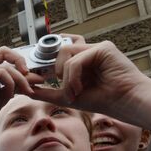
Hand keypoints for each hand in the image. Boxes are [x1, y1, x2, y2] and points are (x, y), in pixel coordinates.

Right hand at [0, 46, 41, 138]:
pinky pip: (0, 71)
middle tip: (30, 75)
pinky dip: (10, 82)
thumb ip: (15, 86)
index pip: (5, 58)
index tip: (31, 76)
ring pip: (6, 65)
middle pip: (4, 51)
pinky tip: (9, 94)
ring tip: (25, 91)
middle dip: (21, 61)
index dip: (19, 62)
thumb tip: (32, 79)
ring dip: (19, 79)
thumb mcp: (4, 96)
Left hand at [31, 41, 150, 130]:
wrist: (124, 103)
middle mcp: (88, 51)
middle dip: (54, 71)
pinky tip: (80, 89)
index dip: (46, 62)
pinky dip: (73, 77)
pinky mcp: (103, 48)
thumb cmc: (101, 100)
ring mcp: (96, 48)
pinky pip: (76, 60)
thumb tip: (26, 90)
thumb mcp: (66, 96)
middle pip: (58, 51)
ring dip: (65, 78)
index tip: (37, 77)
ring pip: (65, 55)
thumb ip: (46, 92)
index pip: (57, 52)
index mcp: (81, 60)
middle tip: (62, 89)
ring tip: (75, 92)